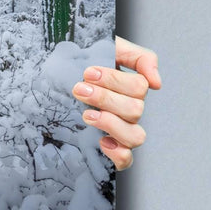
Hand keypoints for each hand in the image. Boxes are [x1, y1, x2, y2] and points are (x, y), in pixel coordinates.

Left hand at [71, 36, 160, 170]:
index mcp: (131, 88)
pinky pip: (126, 160)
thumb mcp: (110, 49)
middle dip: (104, 98)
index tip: (88, 72)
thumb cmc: (84, 63)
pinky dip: (117, 153)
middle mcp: (130, 110)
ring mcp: (122, 131)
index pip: (139, 87)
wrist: (54, 79)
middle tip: (79, 89)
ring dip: (110, 123)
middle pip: (135, 110)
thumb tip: (157, 83)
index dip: (114, 80)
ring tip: (86, 114)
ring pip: (135, 136)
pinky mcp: (111, 148)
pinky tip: (101, 141)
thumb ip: (140, 57)